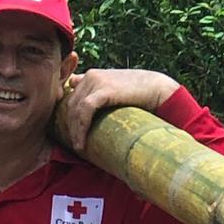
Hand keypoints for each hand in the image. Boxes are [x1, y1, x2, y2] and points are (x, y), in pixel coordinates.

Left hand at [63, 68, 179, 151]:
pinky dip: (81, 128)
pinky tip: (82, 142)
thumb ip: (98, 95)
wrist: (157, 89)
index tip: (70, 134)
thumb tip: (87, 107)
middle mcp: (90, 76)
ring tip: (79, 147)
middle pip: (70, 104)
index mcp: (91, 76)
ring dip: (74, 131)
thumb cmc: (139, 95)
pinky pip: (85, 110)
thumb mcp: (114, 92)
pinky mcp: (103, 89)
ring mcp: (96, 80)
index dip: (66, 116)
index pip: (69, 97)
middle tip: (74, 144)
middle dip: (69, 126)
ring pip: (75, 109)